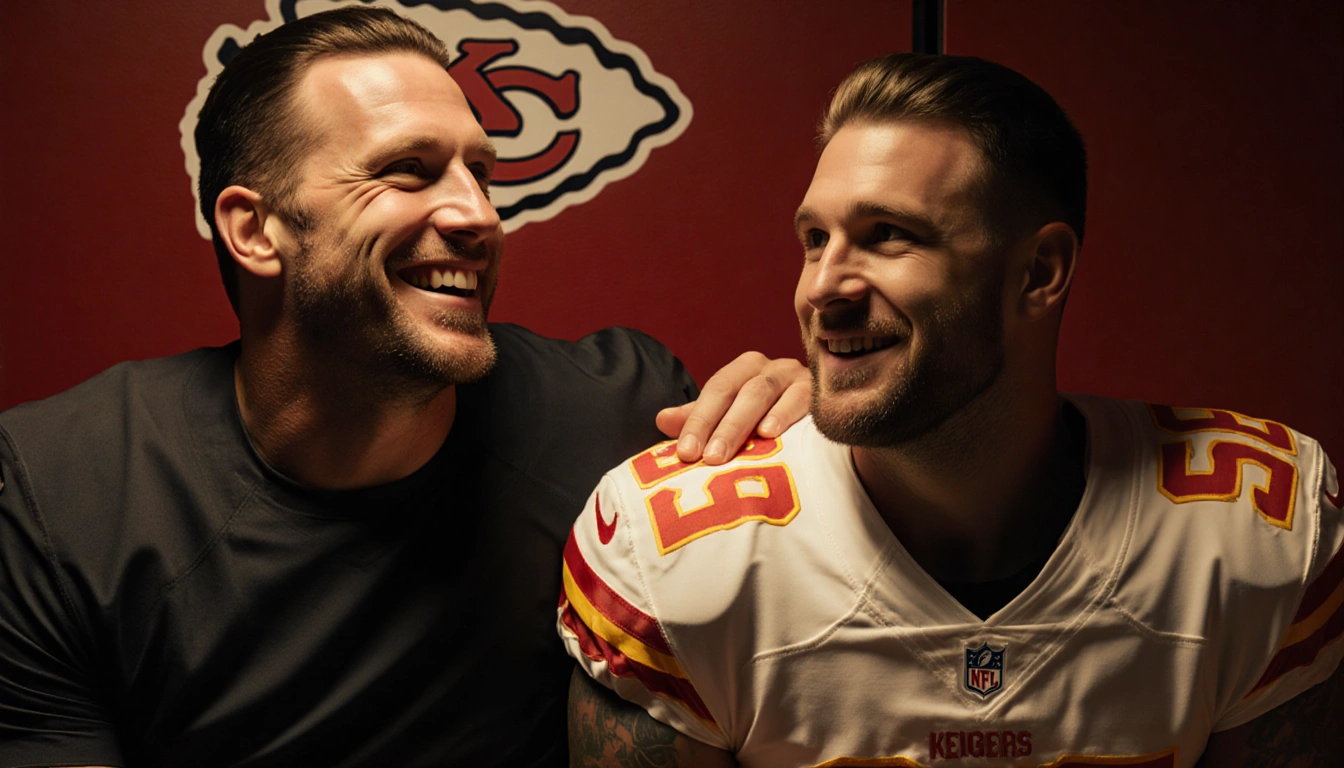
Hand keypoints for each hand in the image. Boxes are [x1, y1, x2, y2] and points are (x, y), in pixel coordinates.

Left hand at [656, 352, 809, 464]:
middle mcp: (771, 368)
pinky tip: (772, 433)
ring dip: (748, 421)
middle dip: (723, 425)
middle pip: (741, 391)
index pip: (717, 390)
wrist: (818, 423)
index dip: (699, 420)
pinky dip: (786, 414)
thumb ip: (698, 418)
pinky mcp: (821, 394)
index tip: (685, 452)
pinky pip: (804, 399)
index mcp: (745, 370)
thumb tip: (661, 419)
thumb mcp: (729, 418)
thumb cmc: (768, 421)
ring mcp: (798, 378)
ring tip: (732, 448)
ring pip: (766, 393)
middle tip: (709, 458)